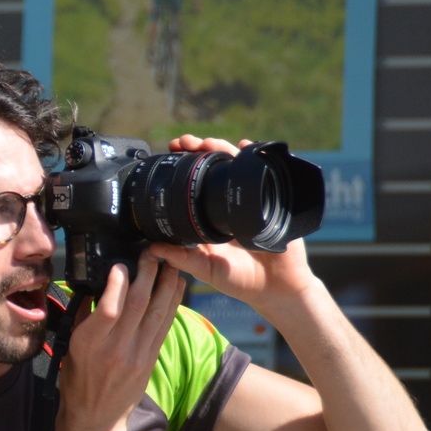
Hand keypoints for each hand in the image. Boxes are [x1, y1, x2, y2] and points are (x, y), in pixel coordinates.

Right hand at [57, 253, 185, 430]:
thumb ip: (83, 317)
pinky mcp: (151, 359)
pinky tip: (176, 287)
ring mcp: (137, 355)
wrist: (95, 417)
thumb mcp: (70, 347)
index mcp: (90, 344)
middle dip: (147, 275)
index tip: (122, 263)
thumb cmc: (77, 380)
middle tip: (152, 253)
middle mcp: (116, 349)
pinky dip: (172, 304)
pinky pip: (164, 326)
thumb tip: (92, 286)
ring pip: (157, 312)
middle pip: (138, 305)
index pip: (110, 308)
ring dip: (166, 285)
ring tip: (171, 263)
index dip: (118, 282)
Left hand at [154, 134, 319, 311]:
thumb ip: (182, 259)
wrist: (277, 288)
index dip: (183, 169)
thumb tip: (152, 248)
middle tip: (183, 143)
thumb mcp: (206, 269)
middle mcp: (230, 205)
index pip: (195, 185)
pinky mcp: (273, 201)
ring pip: (236, 166)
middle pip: (214, 168)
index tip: (168, 156)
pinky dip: (255, 156)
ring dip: (221, 149)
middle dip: (198, 151)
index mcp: (211, 217)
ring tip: (207, 142)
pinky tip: (243, 146)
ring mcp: (251, 201)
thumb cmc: (242, 280)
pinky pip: (264, 173)